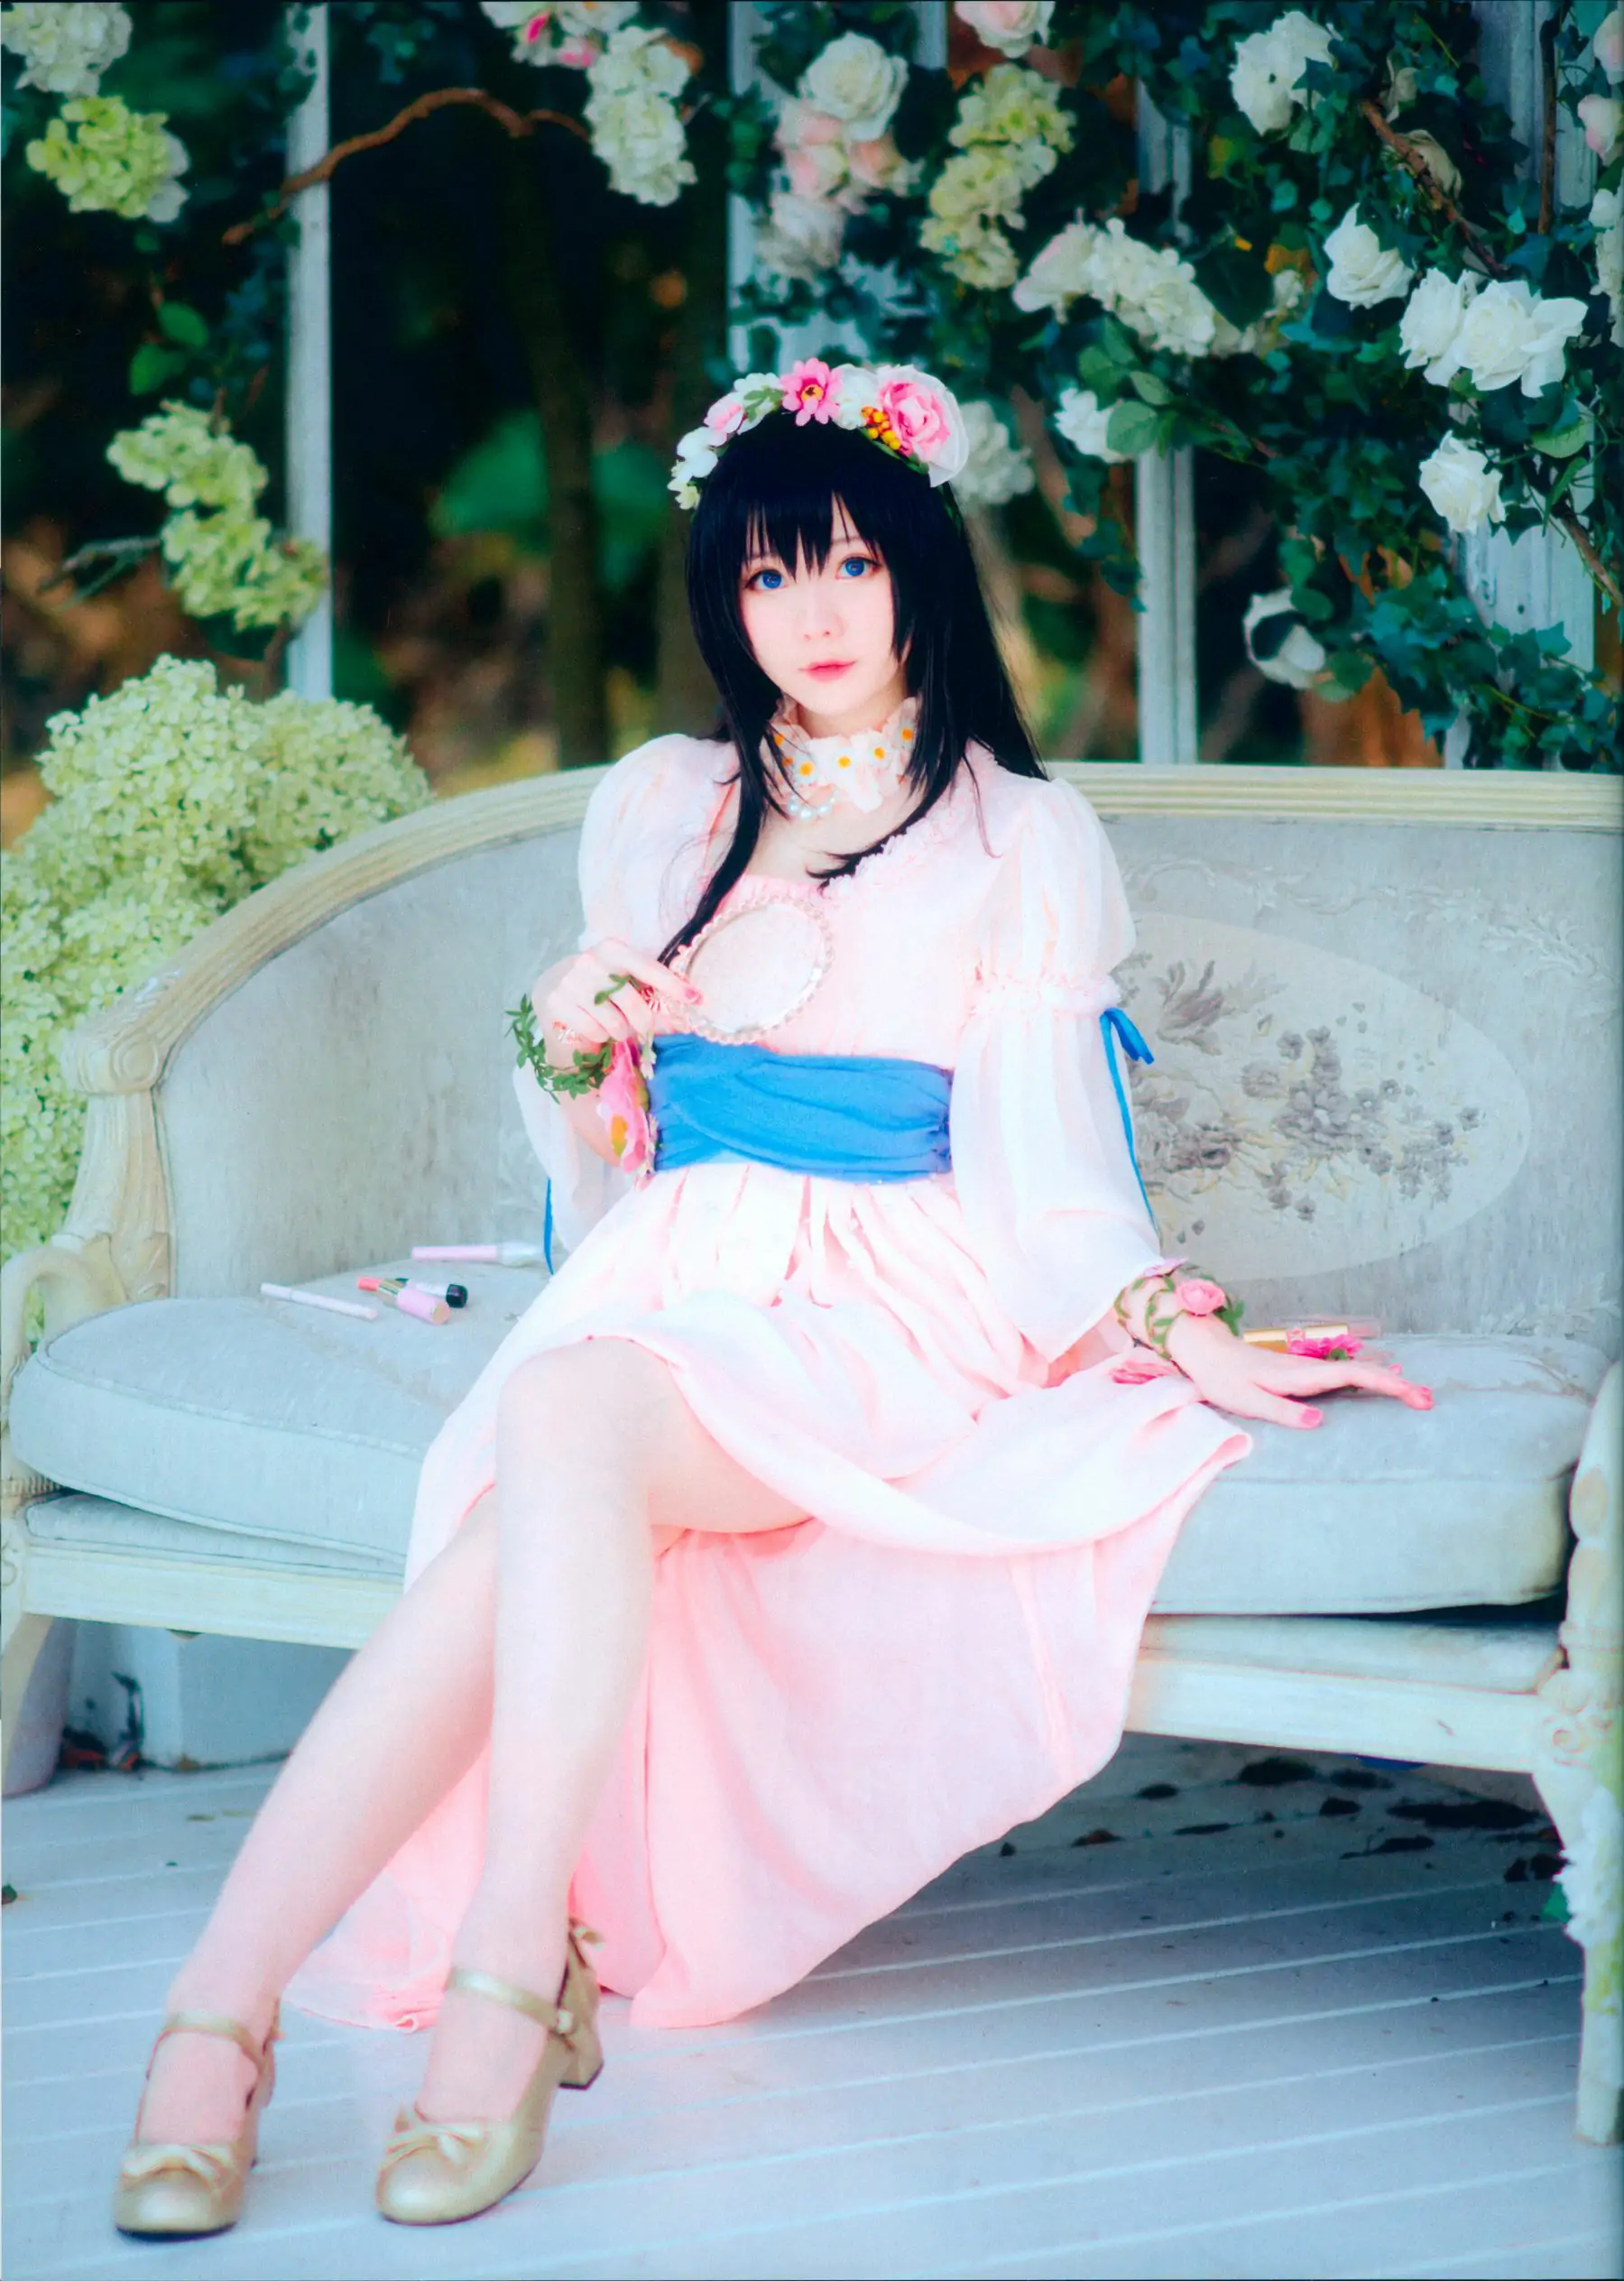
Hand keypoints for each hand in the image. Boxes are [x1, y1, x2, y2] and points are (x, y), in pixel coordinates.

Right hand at [532, 936, 698, 1069]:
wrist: (555, 987)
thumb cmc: (600, 986)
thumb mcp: (623, 980)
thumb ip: (650, 994)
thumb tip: (685, 1021)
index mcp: (613, 949)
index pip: (649, 969)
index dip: (673, 985)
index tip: (695, 999)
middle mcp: (591, 961)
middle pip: (633, 1003)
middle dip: (645, 1023)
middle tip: (645, 1029)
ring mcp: (571, 981)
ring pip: (614, 1023)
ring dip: (621, 1032)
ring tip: (615, 1026)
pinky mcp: (557, 1002)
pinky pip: (594, 1031)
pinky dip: (600, 1036)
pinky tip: (594, 1027)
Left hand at [1163, 1312, 1432, 1430]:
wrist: (1205, 1351)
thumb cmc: (1223, 1378)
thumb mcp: (1247, 1400)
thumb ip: (1282, 1411)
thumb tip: (1319, 1421)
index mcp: (1302, 1376)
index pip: (1355, 1377)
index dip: (1387, 1384)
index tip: (1415, 1395)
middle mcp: (1311, 1369)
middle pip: (1363, 1374)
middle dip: (1398, 1384)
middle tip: (1429, 1400)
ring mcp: (1308, 1370)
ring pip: (1356, 1373)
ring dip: (1387, 1381)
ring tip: (1417, 1393)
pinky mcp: (1302, 1374)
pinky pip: (1344, 1375)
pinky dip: (1368, 1378)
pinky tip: (1381, 1377)